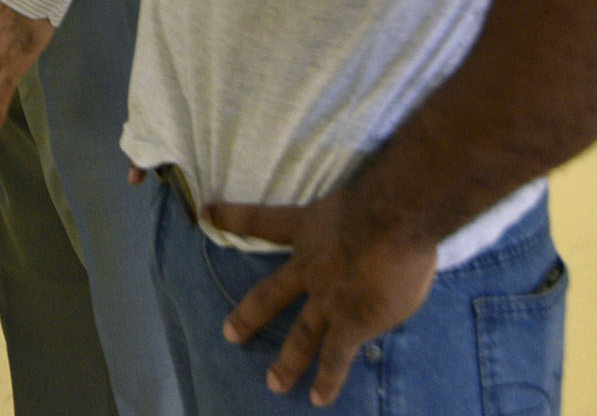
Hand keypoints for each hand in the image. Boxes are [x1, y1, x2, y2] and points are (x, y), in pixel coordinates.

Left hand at [201, 189, 436, 407]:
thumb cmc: (381, 201)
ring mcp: (327, 299)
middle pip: (271, 293)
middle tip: (229, 334)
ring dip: (288, 361)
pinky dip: (328, 380)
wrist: (391, 220)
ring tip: (273, 384)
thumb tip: (369, 231)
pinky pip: (335, 357)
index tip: (206, 212)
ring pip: (302, 335)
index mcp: (308, 229)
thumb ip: (355, 220)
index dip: (234, 216)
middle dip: (249, 315)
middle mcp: (310, 268)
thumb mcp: (357, 201)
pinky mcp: (349, 323)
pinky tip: (319, 399)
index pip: (264, 221)